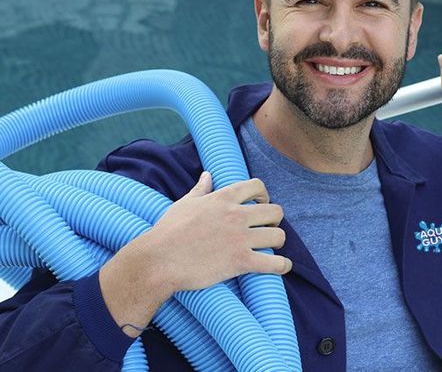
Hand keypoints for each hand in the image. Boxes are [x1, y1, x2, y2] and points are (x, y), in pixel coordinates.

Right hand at [100, 173, 289, 335]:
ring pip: (279, 235)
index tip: (260, 205)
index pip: (257, 186)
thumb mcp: (184, 204)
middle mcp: (236, 215)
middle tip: (267, 228)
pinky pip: (274, 263)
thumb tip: (207, 175)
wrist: (158, 260)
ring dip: (278, 242)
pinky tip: (282, 267)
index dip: (264, 195)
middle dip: (274, 220)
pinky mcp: (240, 261)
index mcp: (223, 198)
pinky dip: (282, 266)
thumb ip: (200, 189)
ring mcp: (240, 238)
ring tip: (271, 248)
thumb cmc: (168, 232)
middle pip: (275, 211)